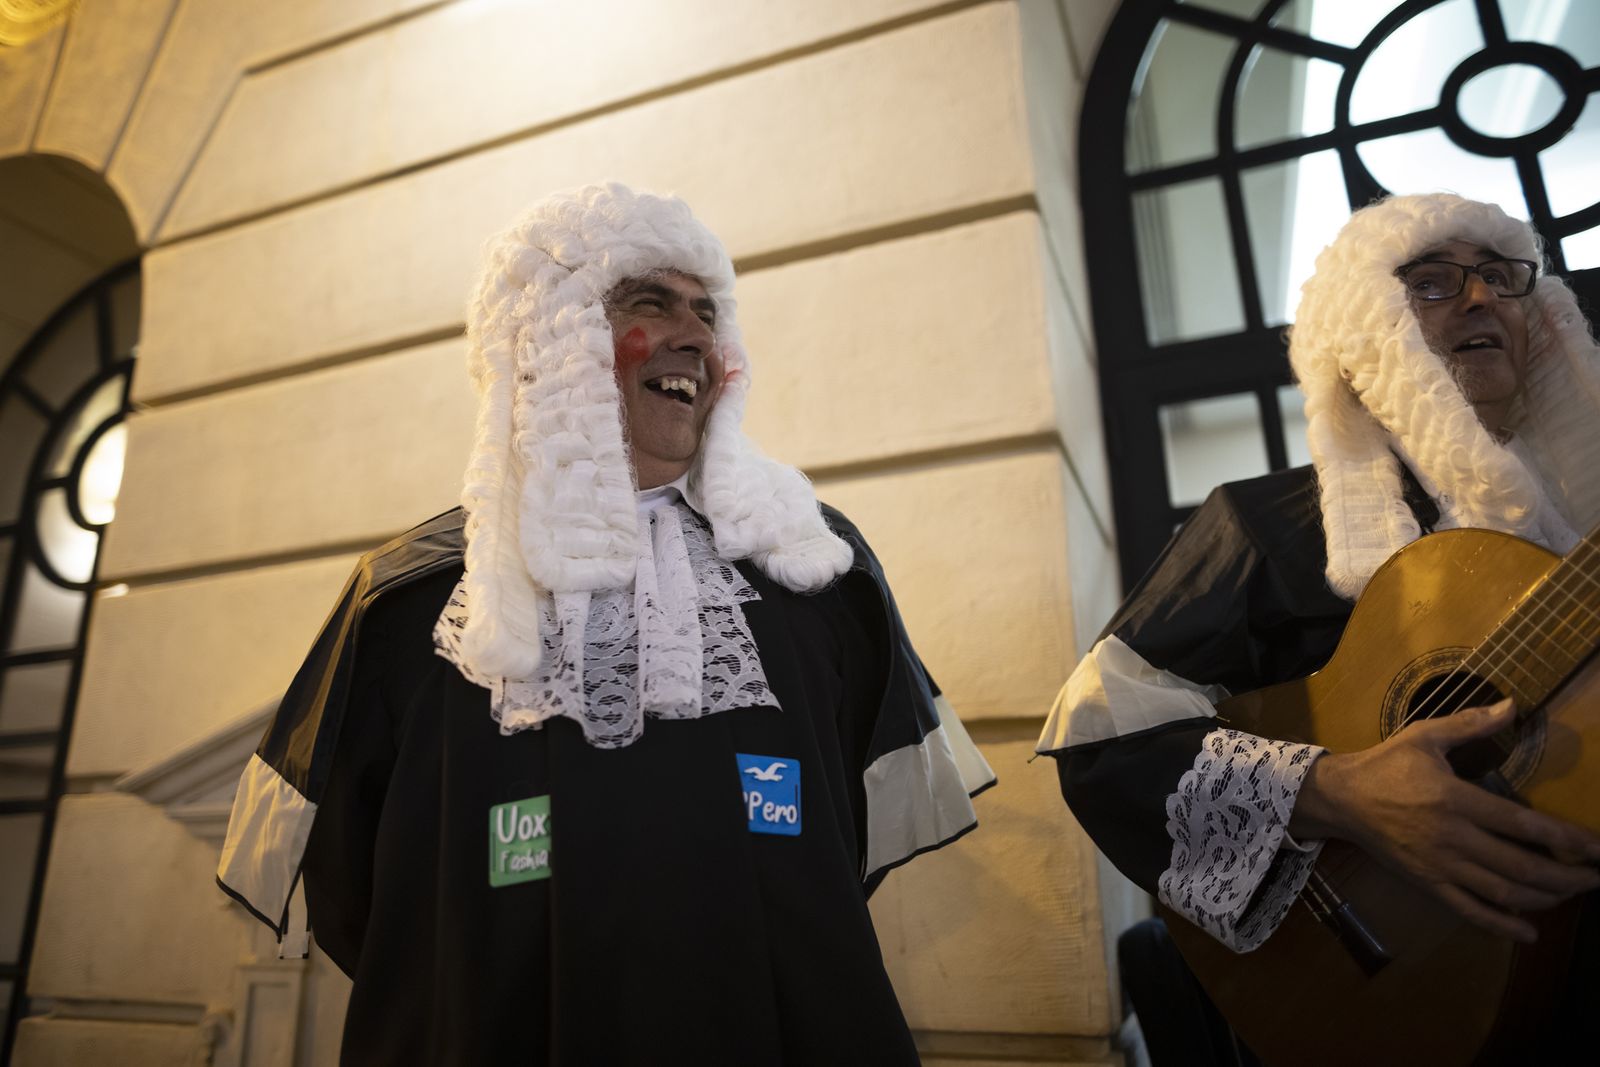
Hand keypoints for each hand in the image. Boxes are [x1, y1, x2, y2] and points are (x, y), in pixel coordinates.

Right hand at [1288, 699, 1599, 942]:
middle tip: (1596, 877)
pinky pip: (1470, 911)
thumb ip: (1470, 724)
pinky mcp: (1427, 883)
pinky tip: (1528, 931)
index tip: (1597, 847)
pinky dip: (1502, 926)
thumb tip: (1512, 706)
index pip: (1523, 825)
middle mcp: (1452, 838)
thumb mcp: (1424, 736)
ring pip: (1502, 893)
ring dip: (1545, 899)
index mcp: (1456, 799)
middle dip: (1568, 877)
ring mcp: (1440, 866)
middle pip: (1522, 867)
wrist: (1340, 799)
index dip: (1566, 839)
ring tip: (1572, 894)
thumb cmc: (1384, 765)